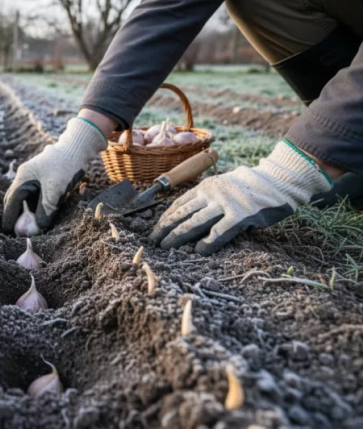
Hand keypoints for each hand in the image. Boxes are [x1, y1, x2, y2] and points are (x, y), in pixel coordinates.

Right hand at [3, 117, 107, 230]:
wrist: (78, 148)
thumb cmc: (65, 167)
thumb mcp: (55, 191)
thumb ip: (45, 210)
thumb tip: (38, 227)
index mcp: (24, 177)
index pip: (11, 200)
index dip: (9, 216)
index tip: (7, 231)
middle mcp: (26, 176)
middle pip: (14, 199)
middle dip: (14, 215)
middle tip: (15, 231)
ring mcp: (34, 177)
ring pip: (26, 198)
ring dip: (27, 211)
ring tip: (29, 226)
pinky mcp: (43, 178)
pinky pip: (35, 195)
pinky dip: (36, 206)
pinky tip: (41, 215)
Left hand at [150, 141, 331, 254]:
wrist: (278, 181)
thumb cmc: (249, 188)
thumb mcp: (223, 186)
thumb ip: (207, 199)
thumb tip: (186, 219)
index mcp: (205, 186)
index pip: (178, 204)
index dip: (165, 219)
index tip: (156, 230)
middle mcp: (211, 193)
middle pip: (181, 214)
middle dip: (165, 230)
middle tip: (154, 243)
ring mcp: (225, 204)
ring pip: (193, 223)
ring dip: (177, 237)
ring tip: (167, 248)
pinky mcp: (240, 215)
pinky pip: (218, 232)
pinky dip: (206, 243)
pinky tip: (197, 251)